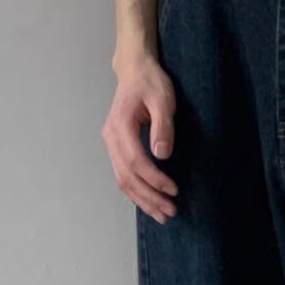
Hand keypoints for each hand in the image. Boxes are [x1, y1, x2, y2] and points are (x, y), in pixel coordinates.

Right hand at [102, 53, 178, 224]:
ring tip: (162, 214)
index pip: (136, 161)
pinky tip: (149, 202)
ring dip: (142, 199)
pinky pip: (123, 174)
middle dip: (149, 197)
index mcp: (120, 126)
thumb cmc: (150, 82)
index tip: (173, 189)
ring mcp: (111, 143)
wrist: (135, 70)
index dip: (155, 179)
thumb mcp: (163, 99)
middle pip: (126, 176)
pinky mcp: (116, 147)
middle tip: (170, 212)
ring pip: (122, 179)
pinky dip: (136, 191)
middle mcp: (111, 137)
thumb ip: (163, 126)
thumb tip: (162, 154)